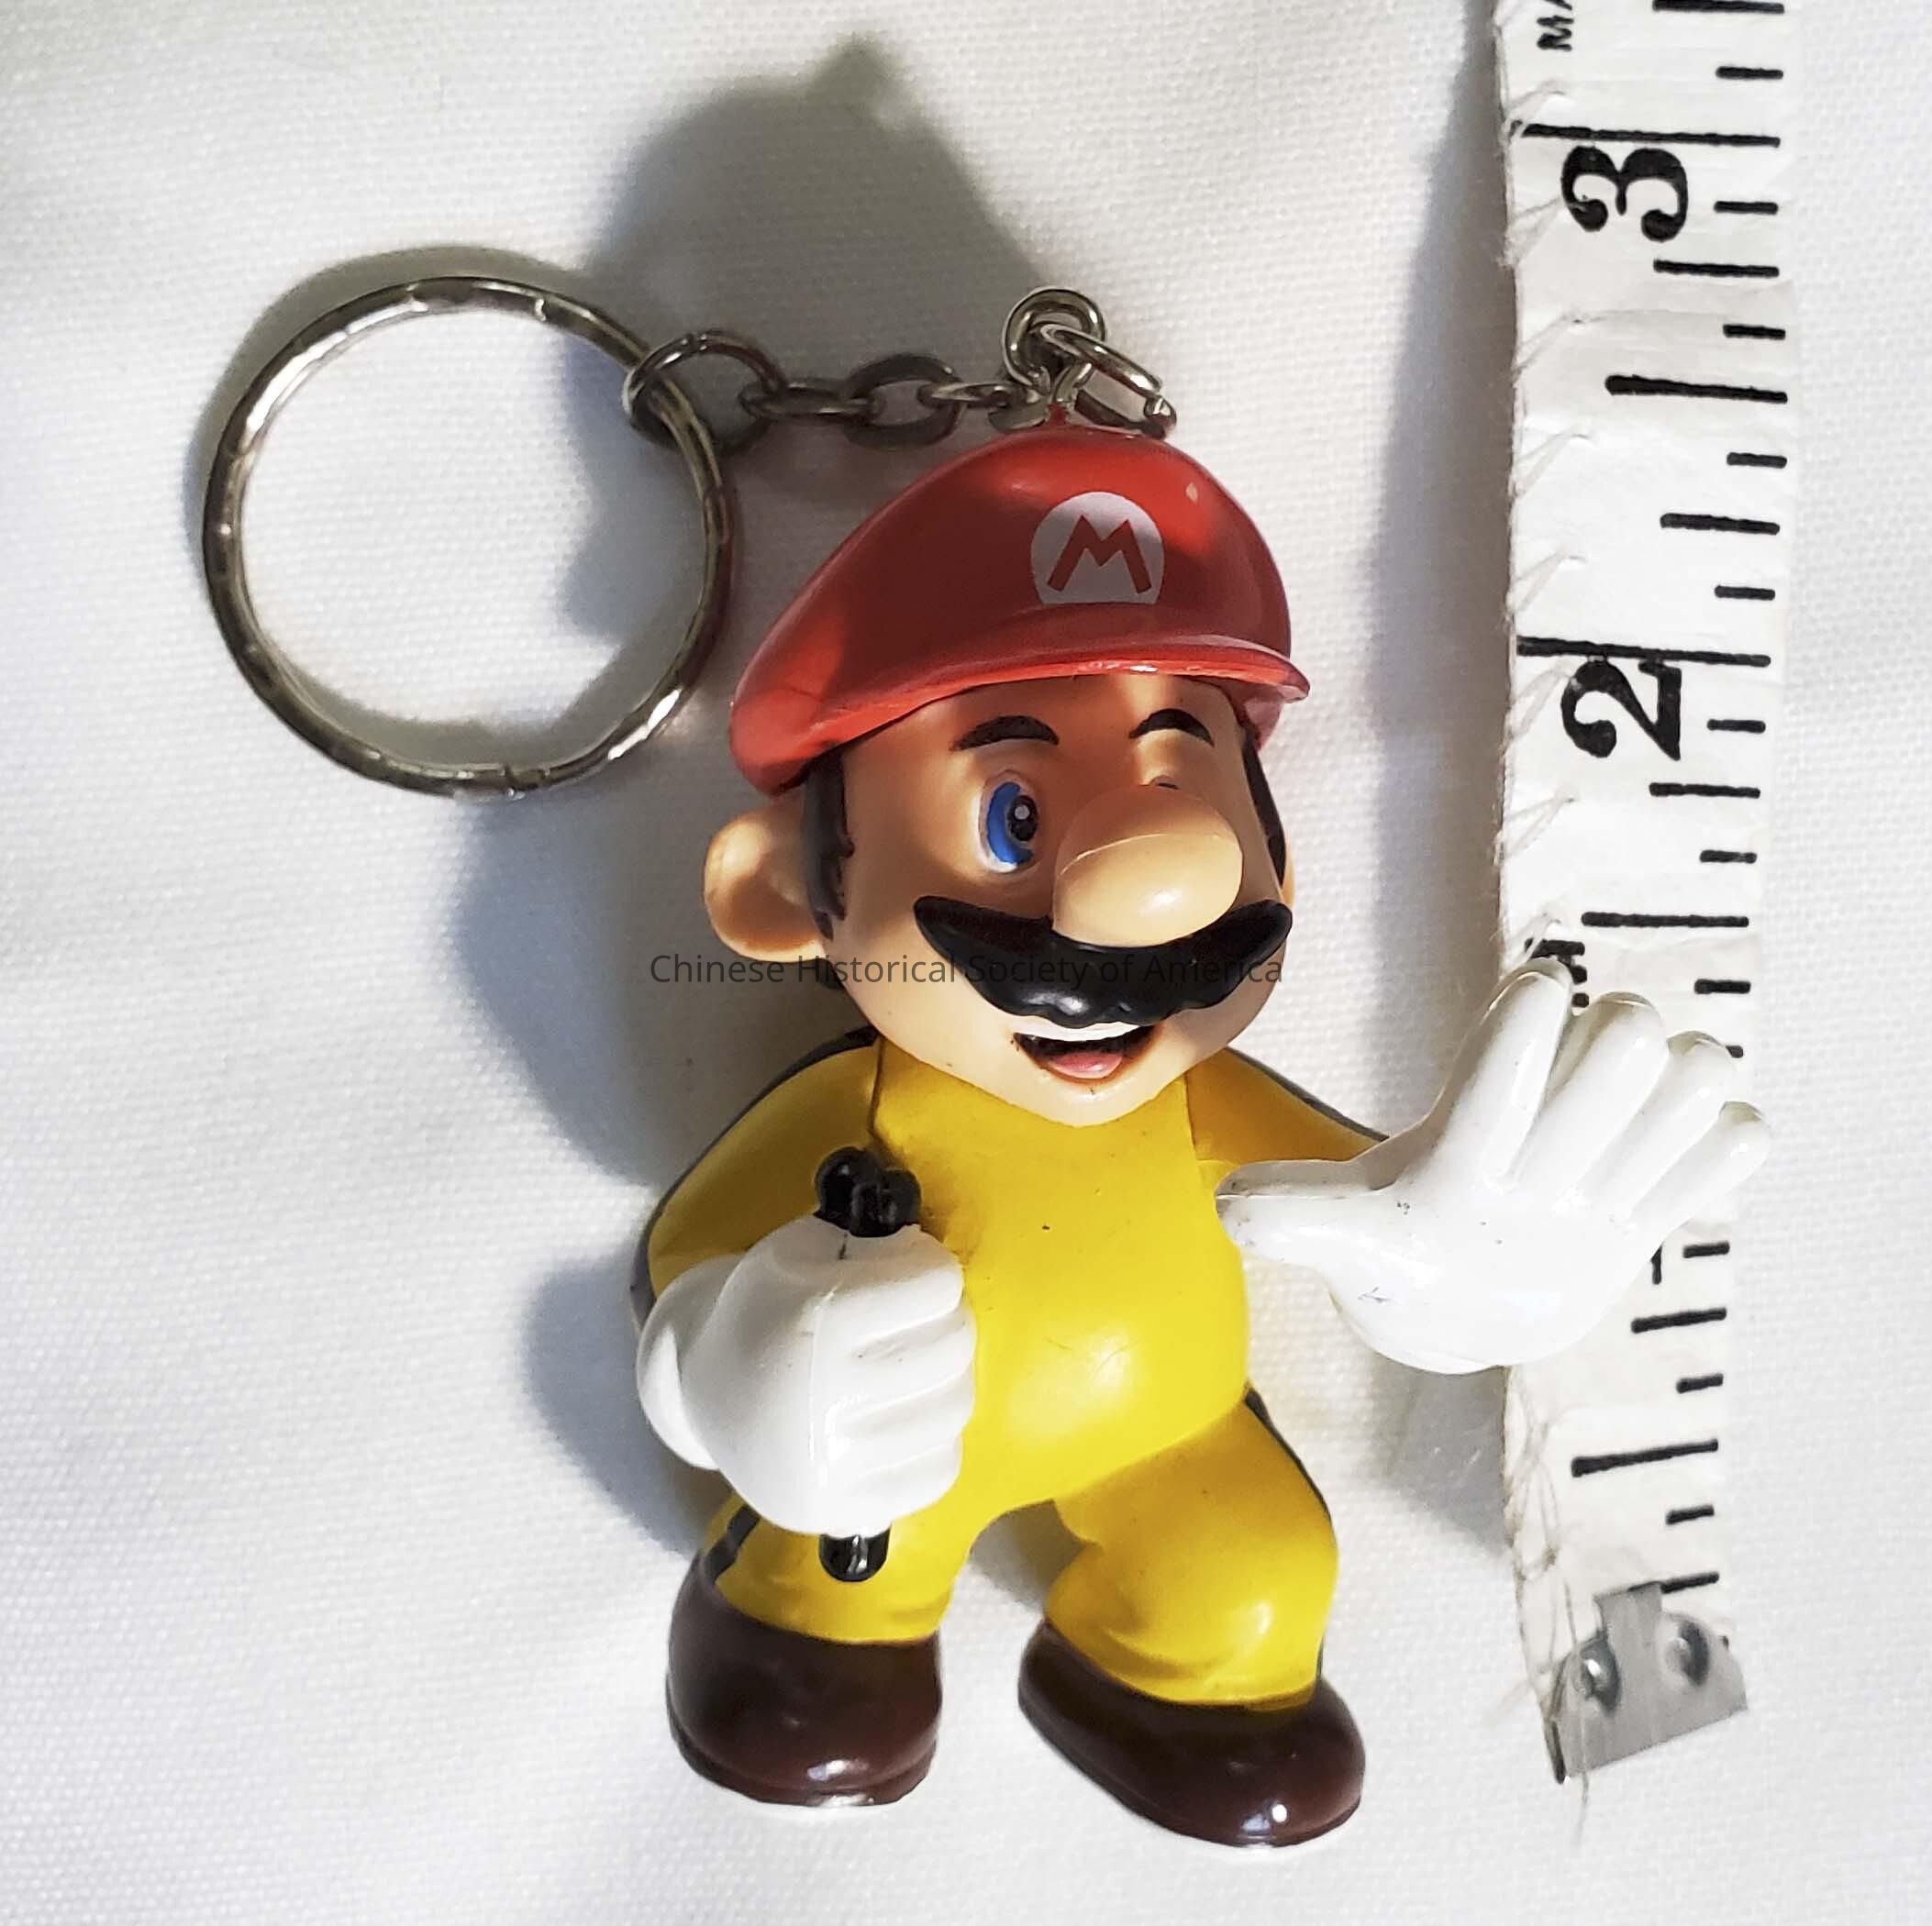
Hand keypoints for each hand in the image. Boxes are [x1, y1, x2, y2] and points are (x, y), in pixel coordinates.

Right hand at [636, 1214, 974, 1536]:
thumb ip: (872, 1245)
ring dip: (945, 1379)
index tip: (911, 1270)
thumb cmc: (767, 1308)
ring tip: (911, 1366)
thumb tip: (937, 1273)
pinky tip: (903, 1417)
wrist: (705, 1391)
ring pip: (952, 1408)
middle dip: (946, 1321)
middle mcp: (821, 1394)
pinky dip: (935, 1438)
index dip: (932, 1269)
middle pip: (951, 1346)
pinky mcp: (839, 1510)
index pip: (935, 1286)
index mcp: (813, 1318)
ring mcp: (830, 1461)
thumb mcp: (800, 1250)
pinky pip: (939, 1470)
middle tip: (916, 1319)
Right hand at [1216, 963, 1769, 1372]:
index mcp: (1453, 1187)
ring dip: (1682, 1062)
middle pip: (1616, 1071)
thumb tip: (1227, 1206)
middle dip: (1615, 1020)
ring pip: (1687, 1102)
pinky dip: (1723, 1123)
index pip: (1499, 1088)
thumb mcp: (1335, 1230)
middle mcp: (1538, 1201)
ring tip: (1644, 1062)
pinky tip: (1683, 1116)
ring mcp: (1607, 1215)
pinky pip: (1727, 1156)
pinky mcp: (1654, 1225)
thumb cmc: (1393, 1244)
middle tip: (1593, 1019)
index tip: (1538, 980)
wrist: (1464, 1329)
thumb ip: (1284, 1213)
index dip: (1527, 1016)